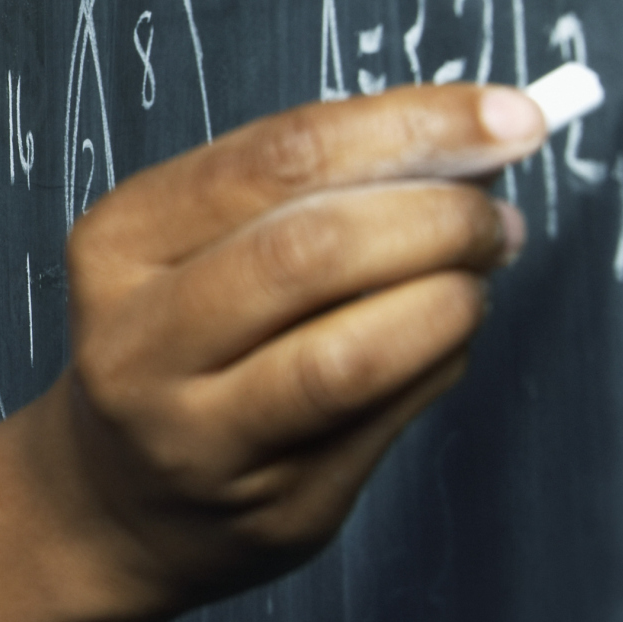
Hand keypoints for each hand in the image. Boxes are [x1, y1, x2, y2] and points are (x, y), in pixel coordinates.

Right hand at [47, 83, 543, 621]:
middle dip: (438, 219)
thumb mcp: (198, 241)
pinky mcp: (272, 505)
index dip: (409, 126)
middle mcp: (140, 341)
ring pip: (352, 354)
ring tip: (476, 277)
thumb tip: (466, 141)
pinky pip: (384, 419)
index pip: (279, 156)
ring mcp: (200, 436)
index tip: (506, 116)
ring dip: (449, 299)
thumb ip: (310, 189)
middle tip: (494, 217)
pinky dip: (440, 362)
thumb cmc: (182, 340)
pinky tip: (443, 341)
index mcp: (120, 241)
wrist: (116, 499)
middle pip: (312, 251)